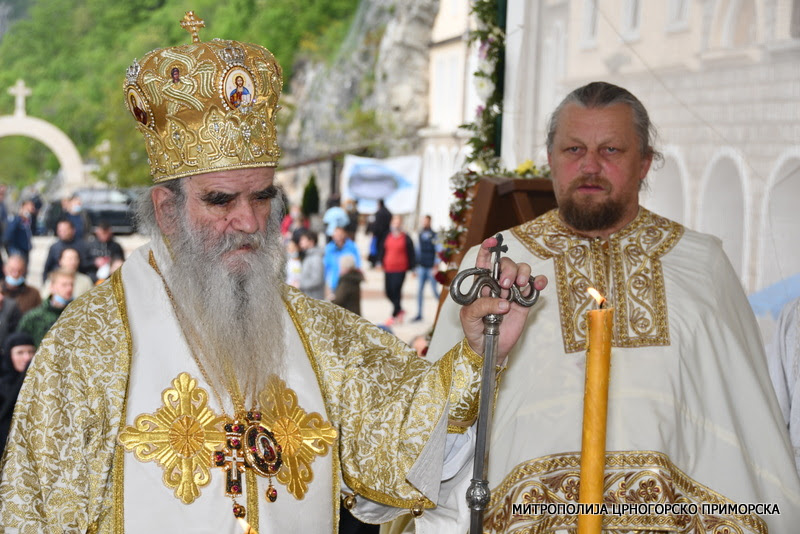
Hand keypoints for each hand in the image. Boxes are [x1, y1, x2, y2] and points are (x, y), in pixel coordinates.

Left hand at [458, 236, 546, 365]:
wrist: (488, 348)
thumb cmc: (474, 330)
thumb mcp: (470, 317)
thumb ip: (482, 306)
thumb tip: (504, 302)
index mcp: (481, 284)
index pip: (484, 261)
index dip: (487, 249)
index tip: (492, 242)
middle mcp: (497, 284)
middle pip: (506, 263)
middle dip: (508, 269)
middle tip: (506, 285)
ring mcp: (512, 291)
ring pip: (521, 270)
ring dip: (522, 273)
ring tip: (518, 287)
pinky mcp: (524, 301)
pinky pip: (534, 285)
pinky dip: (539, 281)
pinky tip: (538, 285)